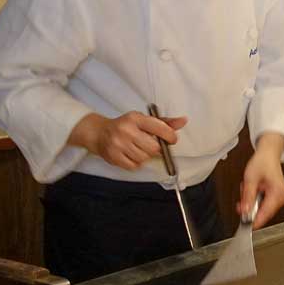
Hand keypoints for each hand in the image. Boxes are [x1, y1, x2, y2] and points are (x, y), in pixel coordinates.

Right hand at [69, 111, 186, 170]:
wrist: (99, 133)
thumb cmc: (125, 126)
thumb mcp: (143, 120)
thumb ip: (164, 122)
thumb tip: (183, 121)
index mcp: (135, 118)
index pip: (159, 127)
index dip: (170, 136)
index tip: (172, 139)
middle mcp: (126, 130)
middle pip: (153, 147)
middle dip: (156, 149)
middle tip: (151, 146)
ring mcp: (118, 144)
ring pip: (144, 158)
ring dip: (145, 156)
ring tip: (138, 149)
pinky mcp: (114, 157)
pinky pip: (134, 166)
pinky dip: (136, 163)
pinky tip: (131, 155)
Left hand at [240, 133, 283, 228]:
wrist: (269, 154)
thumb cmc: (263, 162)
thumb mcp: (250, 179)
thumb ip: (248, 197)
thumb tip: (245, 211)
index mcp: (278, 193)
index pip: (265, 213)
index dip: (254, 221)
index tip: (245, 226)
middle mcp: (281, 197)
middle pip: (263, 213)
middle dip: (250, 207)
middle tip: (242, 198)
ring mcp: (280, 198)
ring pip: (261, 209)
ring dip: (252, 202)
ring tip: (250, 188)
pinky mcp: (276, 198)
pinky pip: (263, 205)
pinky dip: (255, 200)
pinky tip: (254, 190)